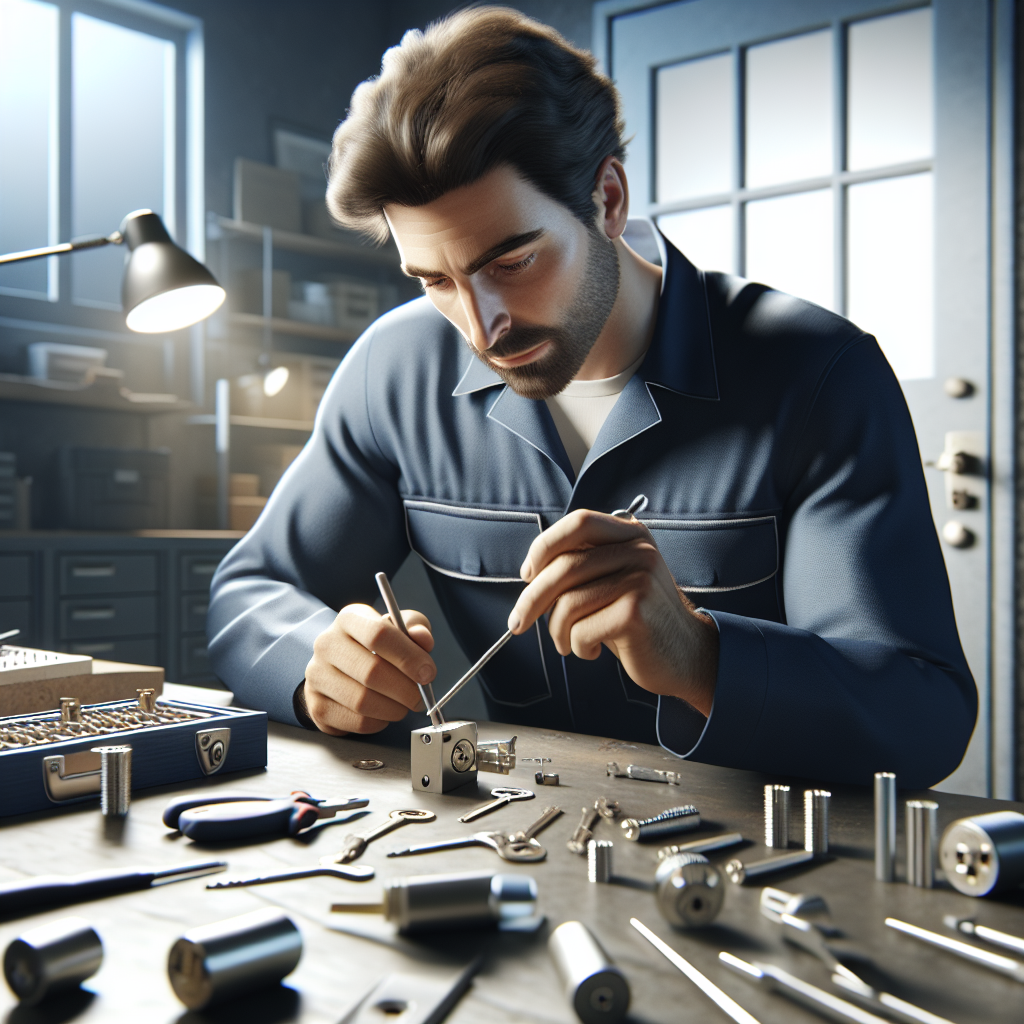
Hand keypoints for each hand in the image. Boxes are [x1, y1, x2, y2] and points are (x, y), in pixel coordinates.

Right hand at [303, 604, 436, 734]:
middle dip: (405, 689)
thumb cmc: (375, 647)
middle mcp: (327, 644)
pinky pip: (356, 721)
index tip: (428, 672)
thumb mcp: (399, 627)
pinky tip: (384, 713)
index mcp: (349, 619)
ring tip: (403, 705)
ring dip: (394, 708)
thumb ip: (415, 627)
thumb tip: (423, 638)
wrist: (341, 668)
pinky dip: (379, 722)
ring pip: (363, 701)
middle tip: (419, 696)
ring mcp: (317, 676)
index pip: (378, 634)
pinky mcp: (317, 706)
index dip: (408, 656)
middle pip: (372, 671)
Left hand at [507, 509, 717, 714]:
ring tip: (569, 643)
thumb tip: (530, 572)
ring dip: (557, 631)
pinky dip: (577, 646)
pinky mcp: (635, 612)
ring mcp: (639, 578)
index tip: (527, 574)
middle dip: (531, 599)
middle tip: (517, 622)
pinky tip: (593, 650)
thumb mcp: (615, 581)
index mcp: (632, 535)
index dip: (544, 546)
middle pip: (564, 567)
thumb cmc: (640, 621)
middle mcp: (638, 550)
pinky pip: (580, 630)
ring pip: (567, 603)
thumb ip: (583, 565)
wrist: (688, 656)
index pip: (578, 523)